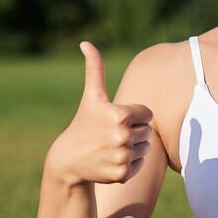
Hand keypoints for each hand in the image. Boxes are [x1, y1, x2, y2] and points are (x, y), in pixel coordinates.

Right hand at [45, 42, 152, 187]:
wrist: (69, 159)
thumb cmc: (84, 123)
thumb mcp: (92, 97)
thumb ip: (95, 69)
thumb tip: (85, 43)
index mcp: (120, 114)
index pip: (147, 114)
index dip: (133, 116)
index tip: (114, 120)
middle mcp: (122, 136)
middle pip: (148, 131)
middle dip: (133, 132)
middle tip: (111, 135)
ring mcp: (122, 156)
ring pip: (146, 147)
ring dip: (133, 147)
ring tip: (112, 146)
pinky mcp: (123, 174)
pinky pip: (141, 164)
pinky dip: (131, 163)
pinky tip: (112, 159)